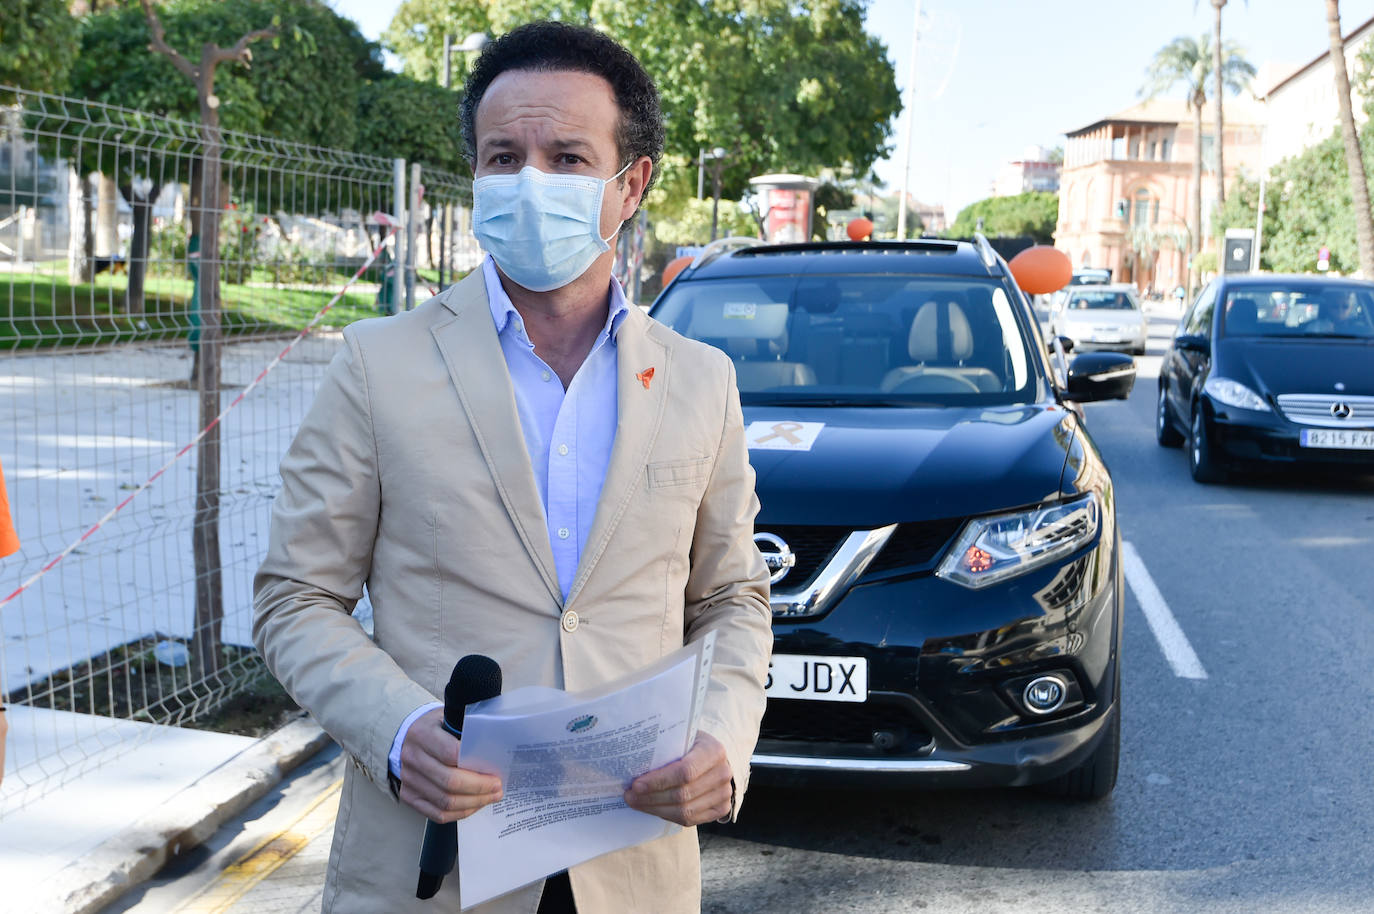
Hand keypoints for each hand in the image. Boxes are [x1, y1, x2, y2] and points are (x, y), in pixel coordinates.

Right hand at [398, 708, 502, 822]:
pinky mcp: (409, 796)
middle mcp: (412, 757)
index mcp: (422, 734)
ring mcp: (408, 779)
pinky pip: (437, 813)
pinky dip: (460, 813)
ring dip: (473, 803)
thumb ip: (468, 731)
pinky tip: (473, 805)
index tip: (495, 772)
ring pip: (445, 801)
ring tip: (490, 797)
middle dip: (479, 788)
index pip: (451, 753)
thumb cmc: (437, 728)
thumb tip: (497, 752)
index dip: (476, 766)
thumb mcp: (450, 718)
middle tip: (497, 787)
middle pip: (450, 781)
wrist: (410, 737)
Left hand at [624, 731, 731, 825]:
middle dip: (651, 798)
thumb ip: (664, 745)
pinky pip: (690, 820)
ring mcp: (725, 793)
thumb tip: (630, 758)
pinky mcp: (721, 808)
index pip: (685, 771)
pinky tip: (653, 808)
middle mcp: (724, 772)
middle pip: (683, 794)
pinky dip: (667, 815)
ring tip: (637, 803)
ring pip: (685, 811)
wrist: (712, 756)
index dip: (659, 781)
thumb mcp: (681, 736)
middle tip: (630, 796)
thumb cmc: (690, 744)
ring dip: (656, 809)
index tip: (636, 784)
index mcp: (714, 750)